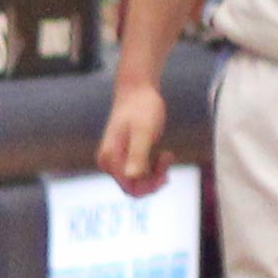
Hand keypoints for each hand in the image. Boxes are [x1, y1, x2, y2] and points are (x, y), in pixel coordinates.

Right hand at [95, 78, 171, 194]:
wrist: (137, 90)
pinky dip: (154, 169)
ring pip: (138, 182)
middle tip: (168, 157)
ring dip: (156, 173)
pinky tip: (163, 155)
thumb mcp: (144, 131)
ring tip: (167, 154)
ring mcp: (116, 161)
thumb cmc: (141, 107)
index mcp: (110, 159)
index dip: (151, 183)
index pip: (130, 188)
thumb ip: (137, 154)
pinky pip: (139, 174)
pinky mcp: (124, 157)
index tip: (166, 163)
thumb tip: (132, 177)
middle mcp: (109, 163)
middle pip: (134, 188)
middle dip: (154, 179)